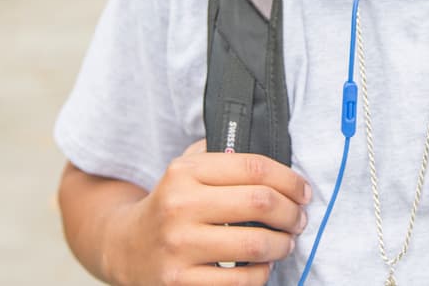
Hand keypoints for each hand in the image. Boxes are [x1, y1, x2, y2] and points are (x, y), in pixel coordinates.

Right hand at [105, 139, 311, 284]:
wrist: (125, 248)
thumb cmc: (171, 205)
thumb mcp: (185, 170)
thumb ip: (222, 155)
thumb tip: (277, 160)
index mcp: (185, 173)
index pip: (254, 167)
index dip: (289, 179)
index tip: (303, 191)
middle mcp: (180, 206)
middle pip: (261, 202)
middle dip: (292, 212)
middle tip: (299, 218)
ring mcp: (179, 246)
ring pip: (256, 244)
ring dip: (283, 244)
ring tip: (285, 242)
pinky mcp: (180, 282)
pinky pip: (241, 281)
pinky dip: (262, 273)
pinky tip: (262, 265)